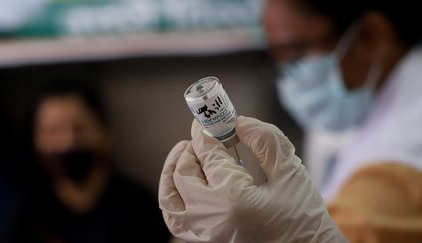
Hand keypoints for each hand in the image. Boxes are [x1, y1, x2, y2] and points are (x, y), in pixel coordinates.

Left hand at [159, 116, 346, 242]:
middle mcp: (211, 217)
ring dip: (172, 173)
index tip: (207, 121)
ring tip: (183, 155)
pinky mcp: (207, 242)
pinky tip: (184, 186)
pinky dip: (172, 200)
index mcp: (233, 198)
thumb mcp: (291, 172)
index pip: (208, 155)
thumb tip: (239, 122)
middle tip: (203, 137)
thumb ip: (266, 141)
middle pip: (184, 174)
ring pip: (170, 200)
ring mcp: (205, 233)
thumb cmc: (304, 218)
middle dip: (190, 149)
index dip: (205, 132)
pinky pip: (176, 222)